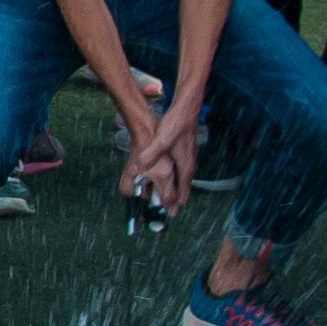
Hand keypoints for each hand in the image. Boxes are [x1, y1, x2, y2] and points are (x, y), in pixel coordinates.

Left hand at [123, 82, 201, 215]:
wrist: (186, 108)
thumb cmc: (176, 124)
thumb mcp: (160, 140)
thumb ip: (149, 156)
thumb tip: (137, 169)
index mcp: (185, 168)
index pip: (181, 195)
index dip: (173, 207)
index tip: (165, 217)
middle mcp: (188, 166)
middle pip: (181, 192)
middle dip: (170, 203)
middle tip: (159, 214)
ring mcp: (187, 160)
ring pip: (179, 183)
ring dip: (170, 192)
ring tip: (158, 202)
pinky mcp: (183, 154)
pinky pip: (178, 174)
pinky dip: (170, 181)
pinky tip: (160, 180)